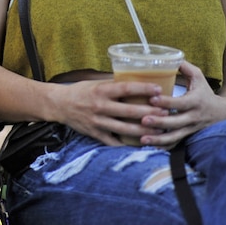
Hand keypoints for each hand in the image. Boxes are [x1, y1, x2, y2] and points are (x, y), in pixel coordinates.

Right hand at [50, 78, 170, 146]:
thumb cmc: (80, 91)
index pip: (125, 88)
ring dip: (144, 130)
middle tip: (166, 113)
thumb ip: (114, 84)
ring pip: (125, 129)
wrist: (59, 104)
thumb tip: (137, 81)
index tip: (159, 89)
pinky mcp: (95, 133)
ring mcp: (97, 122)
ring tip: (159, 130)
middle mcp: (99, 106)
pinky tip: (141, 143)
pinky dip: (128, 144)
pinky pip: (114, 142)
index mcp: (100, 90)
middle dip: (150, 113)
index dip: (143, 89)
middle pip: (129, 111)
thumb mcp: (95, 83)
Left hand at [138, 60, 225, 146]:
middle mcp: (194, 117)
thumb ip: (184, 67)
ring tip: (142, 139)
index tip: (152, 99)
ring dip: (159, 138)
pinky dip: (163, 145)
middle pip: (176, 122)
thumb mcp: (198, 77)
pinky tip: (149, 146)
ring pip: (175, 136)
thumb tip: (167, 56)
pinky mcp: (188, 136)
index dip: (167, 102)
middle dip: (159, 122)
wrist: (222, 112)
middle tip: (142, 120)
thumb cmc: (204, 91)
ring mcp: (191, 128)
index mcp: (196, 101)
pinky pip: (175, 143)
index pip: (181, 103)